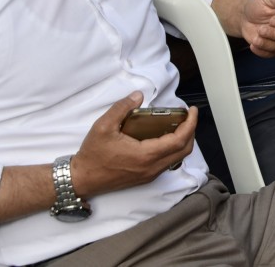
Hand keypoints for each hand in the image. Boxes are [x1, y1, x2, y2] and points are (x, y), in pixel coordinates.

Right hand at [70, 92, 196, 199]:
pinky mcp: (145, 178)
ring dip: (183, 141)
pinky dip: (174, 149)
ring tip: (179, 125)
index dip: (190, 124)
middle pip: (184, 150)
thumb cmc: (92, 155)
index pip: (179, 140)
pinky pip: (167, 163)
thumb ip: (122, 108)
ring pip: (177, 158)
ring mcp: (149, 175)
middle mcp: (152, 168)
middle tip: (187, 116)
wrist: (82, 179)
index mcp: (146, 155)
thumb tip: (138, 96)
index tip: (192, 111)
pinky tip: (165, 137)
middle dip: (191, 131)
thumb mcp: (103, 126)